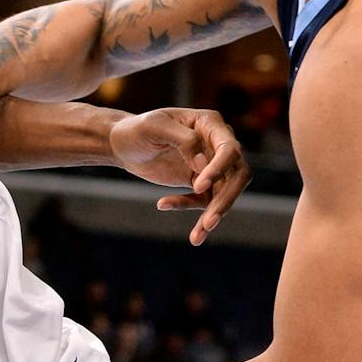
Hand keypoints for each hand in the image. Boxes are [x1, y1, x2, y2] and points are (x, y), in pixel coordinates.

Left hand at [109, 107, 250, 244]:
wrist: (124, 144)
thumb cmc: (138, 129)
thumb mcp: (155, 128)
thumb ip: (183, 140)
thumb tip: (203, 164)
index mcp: (210, 124)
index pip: (228, 149)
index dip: (218, 169)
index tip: (198, 186)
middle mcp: (217, 143)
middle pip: (238, 174)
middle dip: (225, 200)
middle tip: (209, 223)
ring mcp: (212, 164)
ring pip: (225, 193)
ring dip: (212, 214)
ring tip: (196, 237)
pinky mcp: (201, 182)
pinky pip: (204, 200)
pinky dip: (186, 206)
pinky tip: (162, 204)